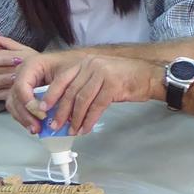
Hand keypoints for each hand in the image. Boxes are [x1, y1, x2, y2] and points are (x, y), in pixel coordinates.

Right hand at [6, 51, 67, 131]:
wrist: (74, 64)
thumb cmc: (71, 67)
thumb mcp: (67, 74)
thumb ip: (58, 90)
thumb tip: (49, 109)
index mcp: (31, 65)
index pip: (21, 86)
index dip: (29, 102)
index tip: (41, 114)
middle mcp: (22, 74)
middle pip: (15, 97)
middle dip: (26, 114)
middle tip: (37, 126)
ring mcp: (21, 84)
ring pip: (14, 104)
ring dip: (24, 119)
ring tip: (36, 129)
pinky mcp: (23, 94)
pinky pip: (18, 108)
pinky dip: (25, 118)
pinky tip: (34, 126)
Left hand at [16, 53, 158, 136]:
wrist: (149, 76)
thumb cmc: (125, 78)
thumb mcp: (99, 77)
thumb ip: (83, 86)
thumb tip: (67, 108)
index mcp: (84, 63)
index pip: (62, 79)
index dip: (51, 95)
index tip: (43, 109)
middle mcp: (91, 65)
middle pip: (70, 91)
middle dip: (61, 111)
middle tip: (55, 125)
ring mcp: (102, 74)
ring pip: (82, 100)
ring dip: (75, 118)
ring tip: (71, 130)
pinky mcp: (113, 85)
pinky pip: (97, 106)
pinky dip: (90, 120)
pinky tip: (86, 128)